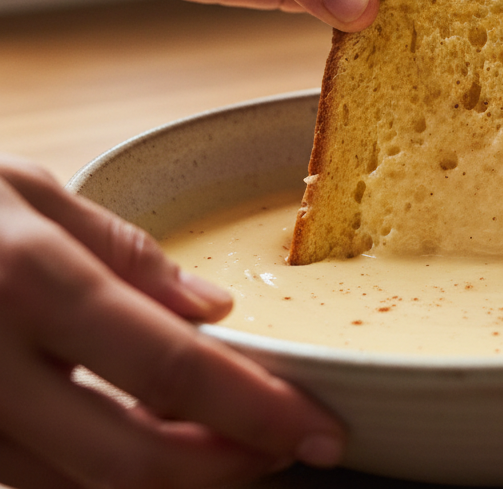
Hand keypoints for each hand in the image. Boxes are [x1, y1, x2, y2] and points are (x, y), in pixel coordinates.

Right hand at [0, 156, 345, 488]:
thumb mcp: (31, 193)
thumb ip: (126, 255)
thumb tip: (212, 312)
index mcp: (31, 282)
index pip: (170, 366)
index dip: (255, 410)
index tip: (321, 430)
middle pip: (128, 459)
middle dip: (225, 469)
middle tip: (288, 449)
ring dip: (172, 480)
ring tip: (235, 446)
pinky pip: (33, 484)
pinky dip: (105, 478)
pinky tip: (151, 440)